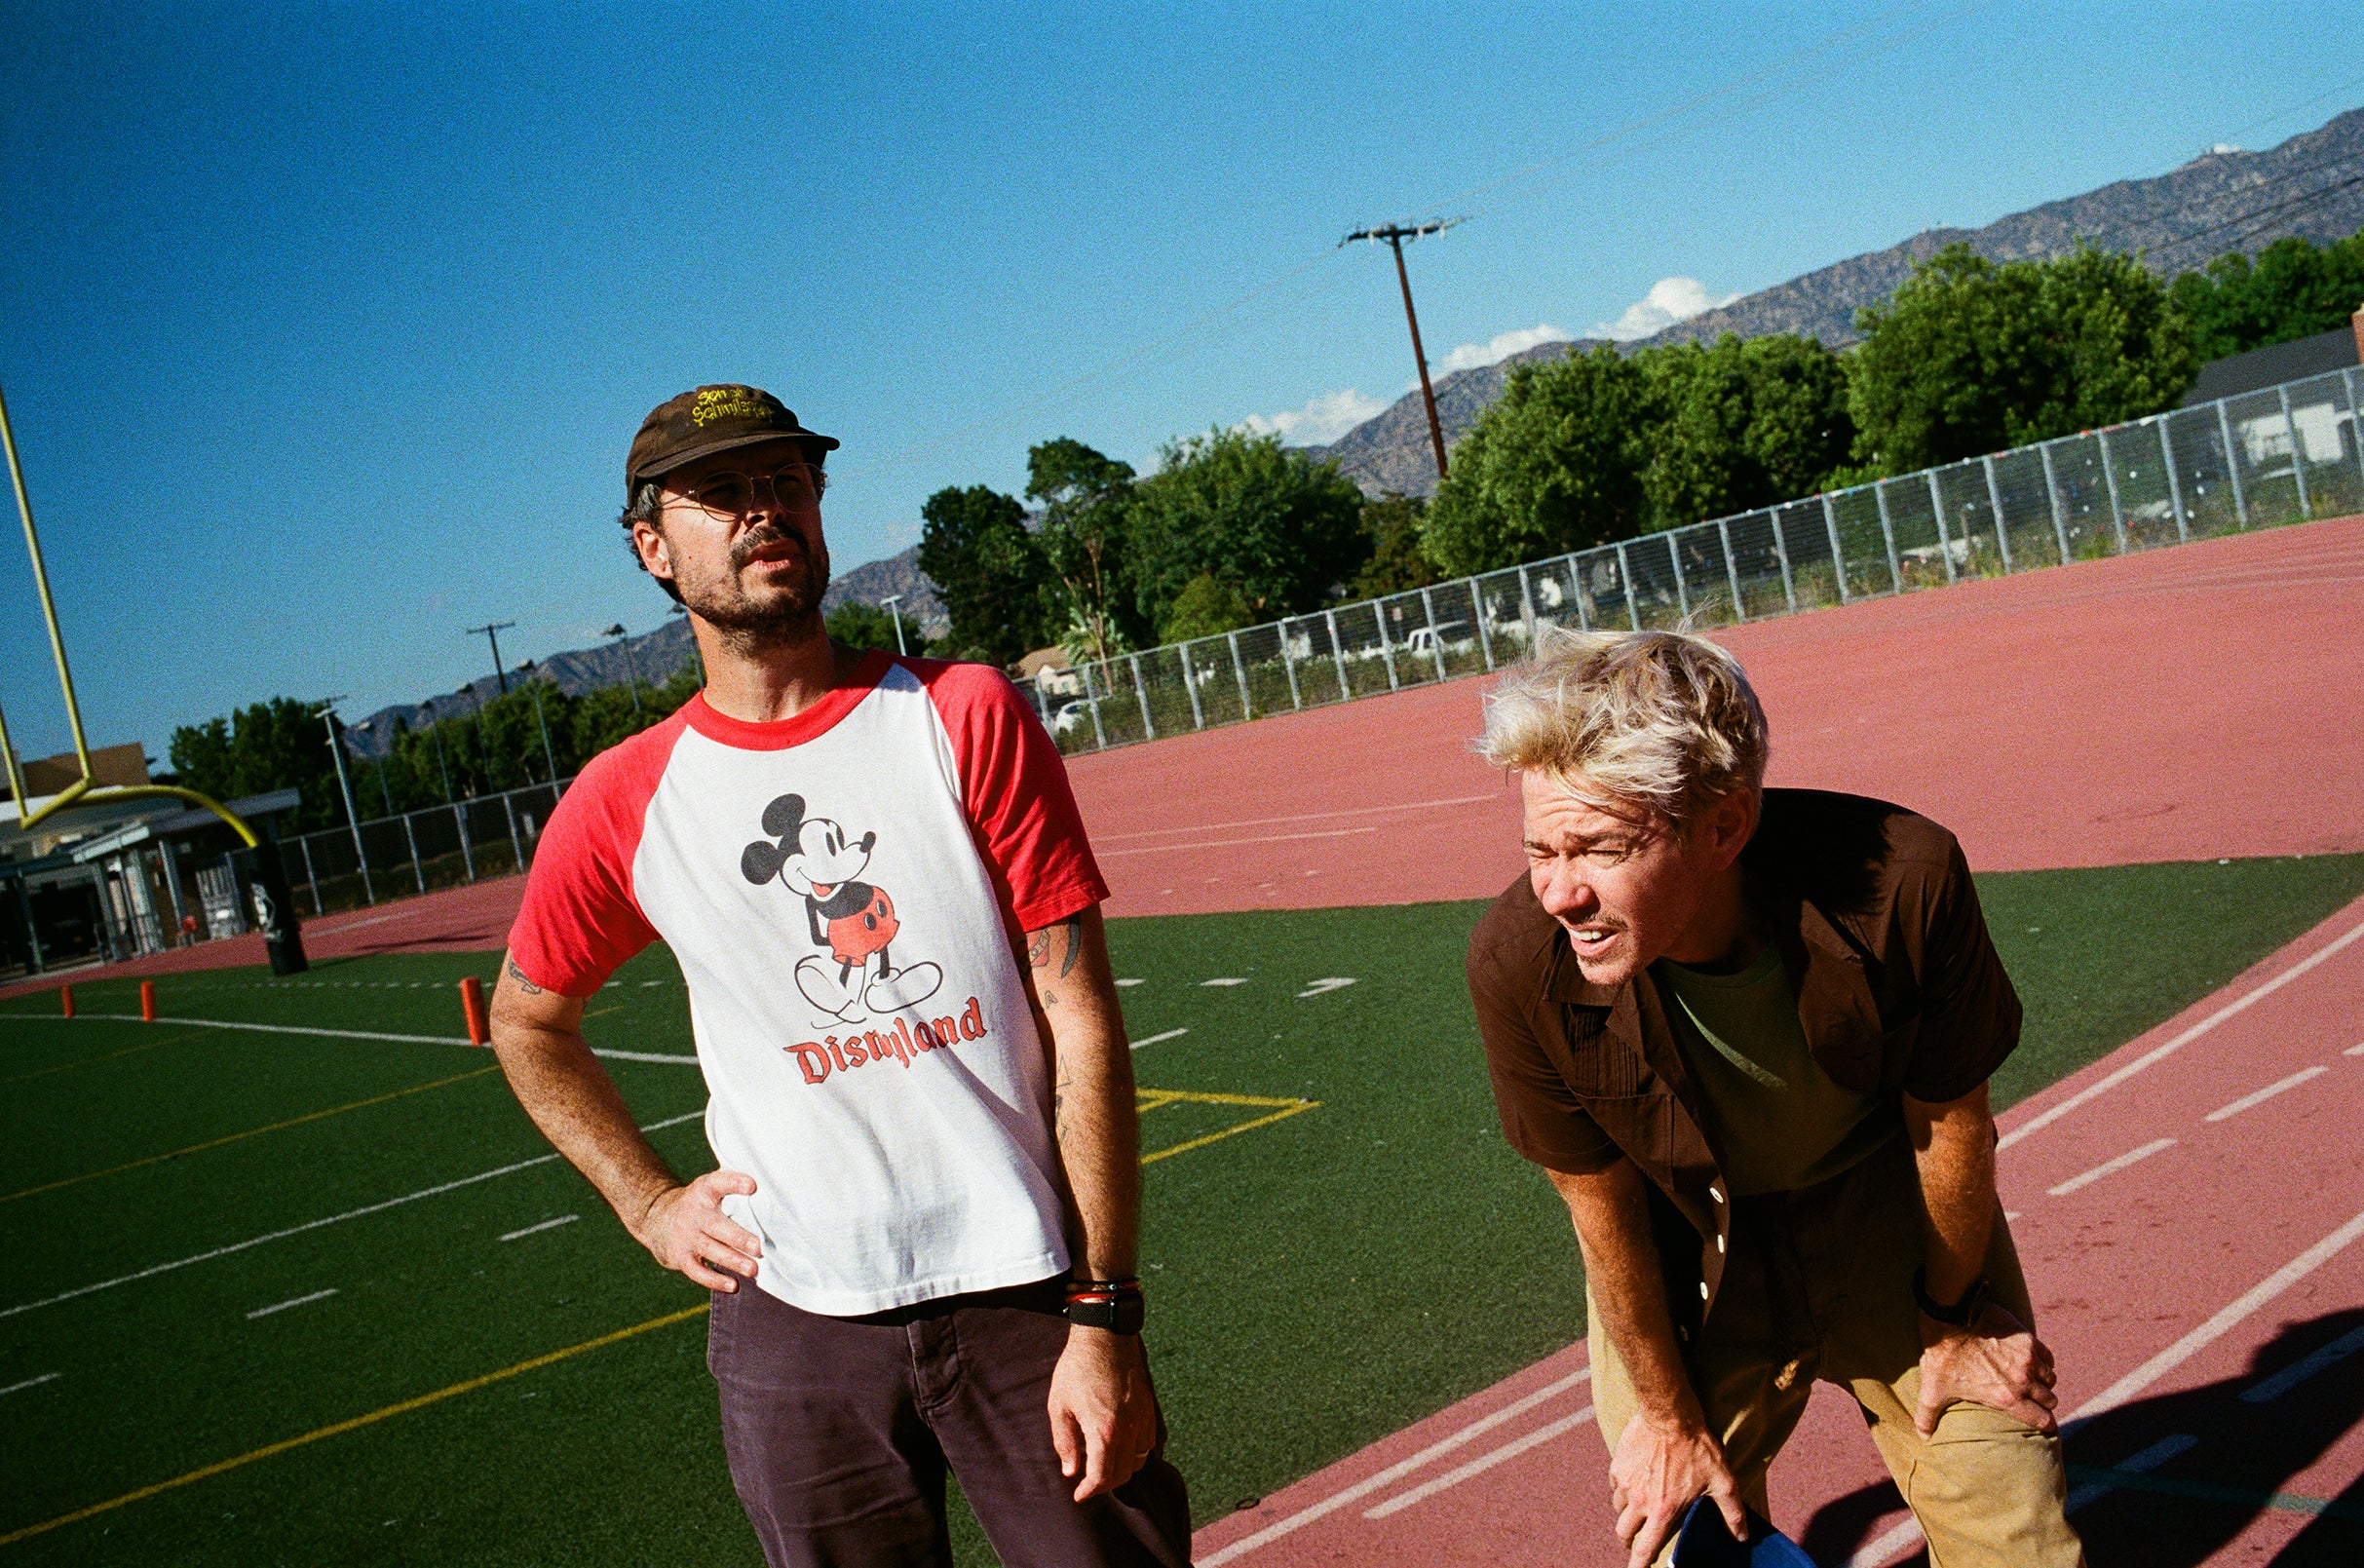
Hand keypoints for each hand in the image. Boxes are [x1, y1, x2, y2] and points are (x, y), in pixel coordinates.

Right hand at [632, 1170, 761, 1290]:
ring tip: (752, 1269)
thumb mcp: (710, 1187)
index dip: (734, 1182)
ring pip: (709, 1249)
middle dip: (738, 1237)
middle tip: (759, 1247)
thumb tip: (769, 1195)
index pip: (718, 1182)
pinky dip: (715, 1280)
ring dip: (732, 1260)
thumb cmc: (698, 1203)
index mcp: (704, 1190)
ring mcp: (685, 1236)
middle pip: (716, 1225)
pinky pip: (697, 1271)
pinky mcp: (679, 1256)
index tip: (752, 1185)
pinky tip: (733, 1285)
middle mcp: (693, 1212)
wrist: (657, 1218)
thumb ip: (733, 1187)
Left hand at [1047, 1327, 1157, 1501]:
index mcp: (1104, 1430)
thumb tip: (1071, 1471)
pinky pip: (1149, 1441)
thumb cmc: (1077, 1369)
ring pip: (1140, 1460)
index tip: (1079, 1495)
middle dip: (1105, 1484)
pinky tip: (1120, 1447)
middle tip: (1088, 1482)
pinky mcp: (1149, 1406)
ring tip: (1103, 1466)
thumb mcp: (1059, 1406)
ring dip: (1122, 1470)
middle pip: (1123, 1473)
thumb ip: (1065, 1442)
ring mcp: (1142, 1417)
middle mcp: (1129, 1428)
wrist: (1104, 1336)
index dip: (1089, 1491)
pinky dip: (1136, 1452)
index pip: (1102, 1477)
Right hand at [1608, 1408, 1745, 1567]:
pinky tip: (1635, 1480)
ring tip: (1640, 1506)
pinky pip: (1615, 1485)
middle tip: (1637, 1538)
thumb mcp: (1723, 1481)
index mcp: (1662, 1510)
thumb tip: (1742, 1536)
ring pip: (1618, 1508)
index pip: (1644, 1548)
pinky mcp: (1617, 1464)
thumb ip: (1732, 1512)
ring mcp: (1625, 1482)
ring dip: (1627, 1512)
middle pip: (1623, 1532)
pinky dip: (1623, 1489)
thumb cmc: (1698, 1448)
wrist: (1670, 1414)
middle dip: (1629, 1540)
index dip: (1637, 1565)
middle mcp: (1639, 1500)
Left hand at [1915, 1301, 2058, 1434]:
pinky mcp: (2027, 1339)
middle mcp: (2023, 1381)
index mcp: (2006, 1399)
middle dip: (2044, 1403)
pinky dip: (2044, 1361)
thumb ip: (1927, 1416)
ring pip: (2050, 1378)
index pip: (2042, 1420)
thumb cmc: (1942, 1357)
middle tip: (2034, 1401)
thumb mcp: (1932, 1390)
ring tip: (2032, 1381)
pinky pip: (2047, 1356)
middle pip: (2050, 1399)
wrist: (1951, 1319)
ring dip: (2043, 1382)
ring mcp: (2028, 1359)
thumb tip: (1922, 1437)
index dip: (2045, 1424)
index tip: (2043, 1423)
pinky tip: (2034, 1361)